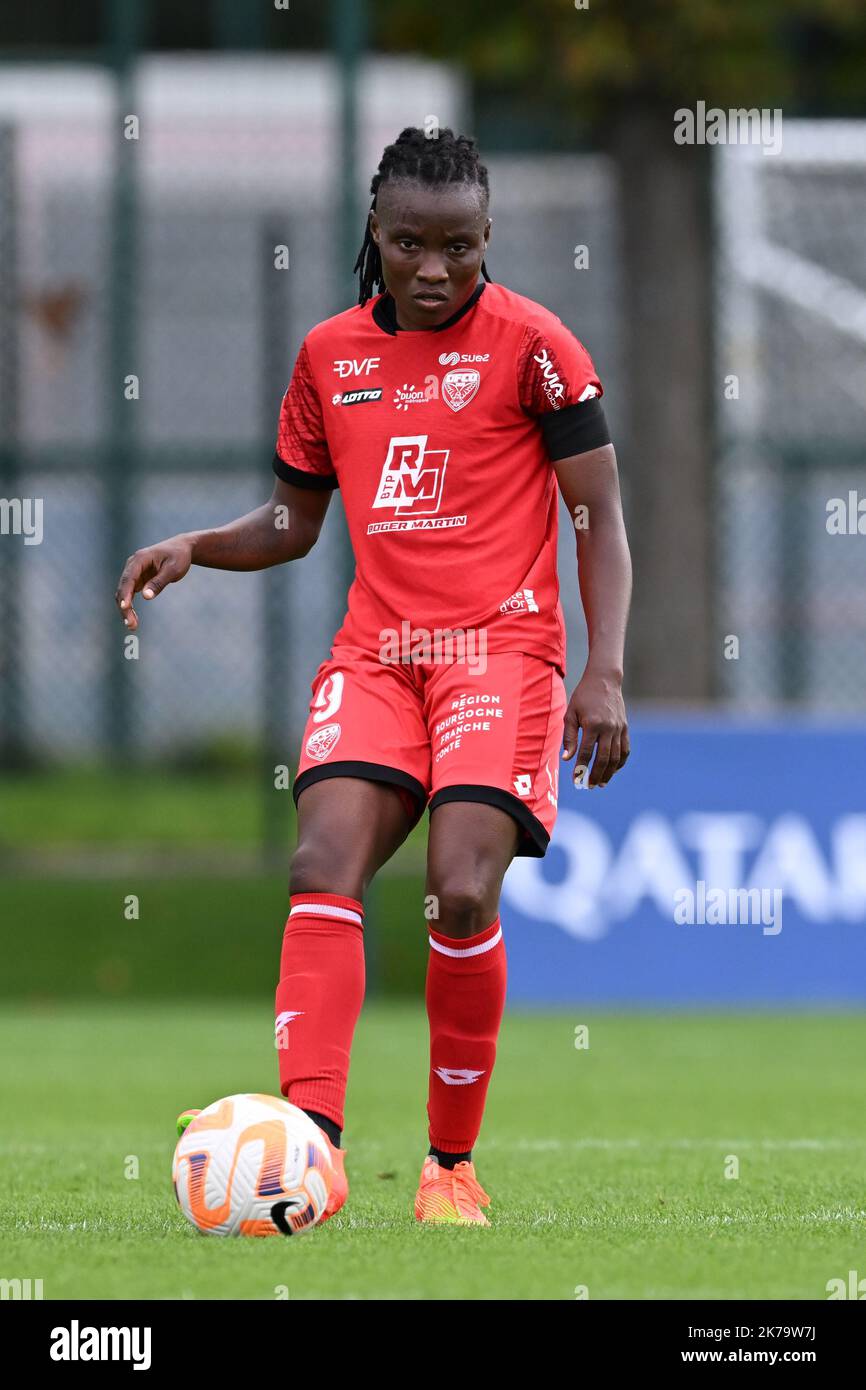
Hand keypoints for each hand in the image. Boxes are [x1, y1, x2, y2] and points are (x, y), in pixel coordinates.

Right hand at [115, 537, 192, 631]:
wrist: (181, 548)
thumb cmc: (179, 557)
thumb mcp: (173, 569)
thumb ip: (159, 582)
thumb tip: (146, 597)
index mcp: (140, 559)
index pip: (129, 578)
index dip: (125, 594)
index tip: (125, 607)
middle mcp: (132, 564)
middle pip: (123, 587)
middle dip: (125, 606)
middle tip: (131, 625)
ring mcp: (133, 572)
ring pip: (124, 592)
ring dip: (126, 609)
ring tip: (132, 626)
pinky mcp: (137, 578)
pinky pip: (130, 593)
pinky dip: (130, 605)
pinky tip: (133, 619)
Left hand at [561, 669, 628, 787]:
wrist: (604, 680)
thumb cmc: (583, 696)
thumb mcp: (571, 713)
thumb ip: (569, 736)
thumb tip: (567, 758)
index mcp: (592, 724)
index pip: (586, 752)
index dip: (581, 768)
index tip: (576, 780)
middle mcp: (608, 728)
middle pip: (603, 758)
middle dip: (596, 775)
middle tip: (589, 786)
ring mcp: (619, 728)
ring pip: (616, 757)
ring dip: (609, 772)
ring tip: (601, 783)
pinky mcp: (625, 728)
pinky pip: (625, 749)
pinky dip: (620, 762)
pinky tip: (613, 770)